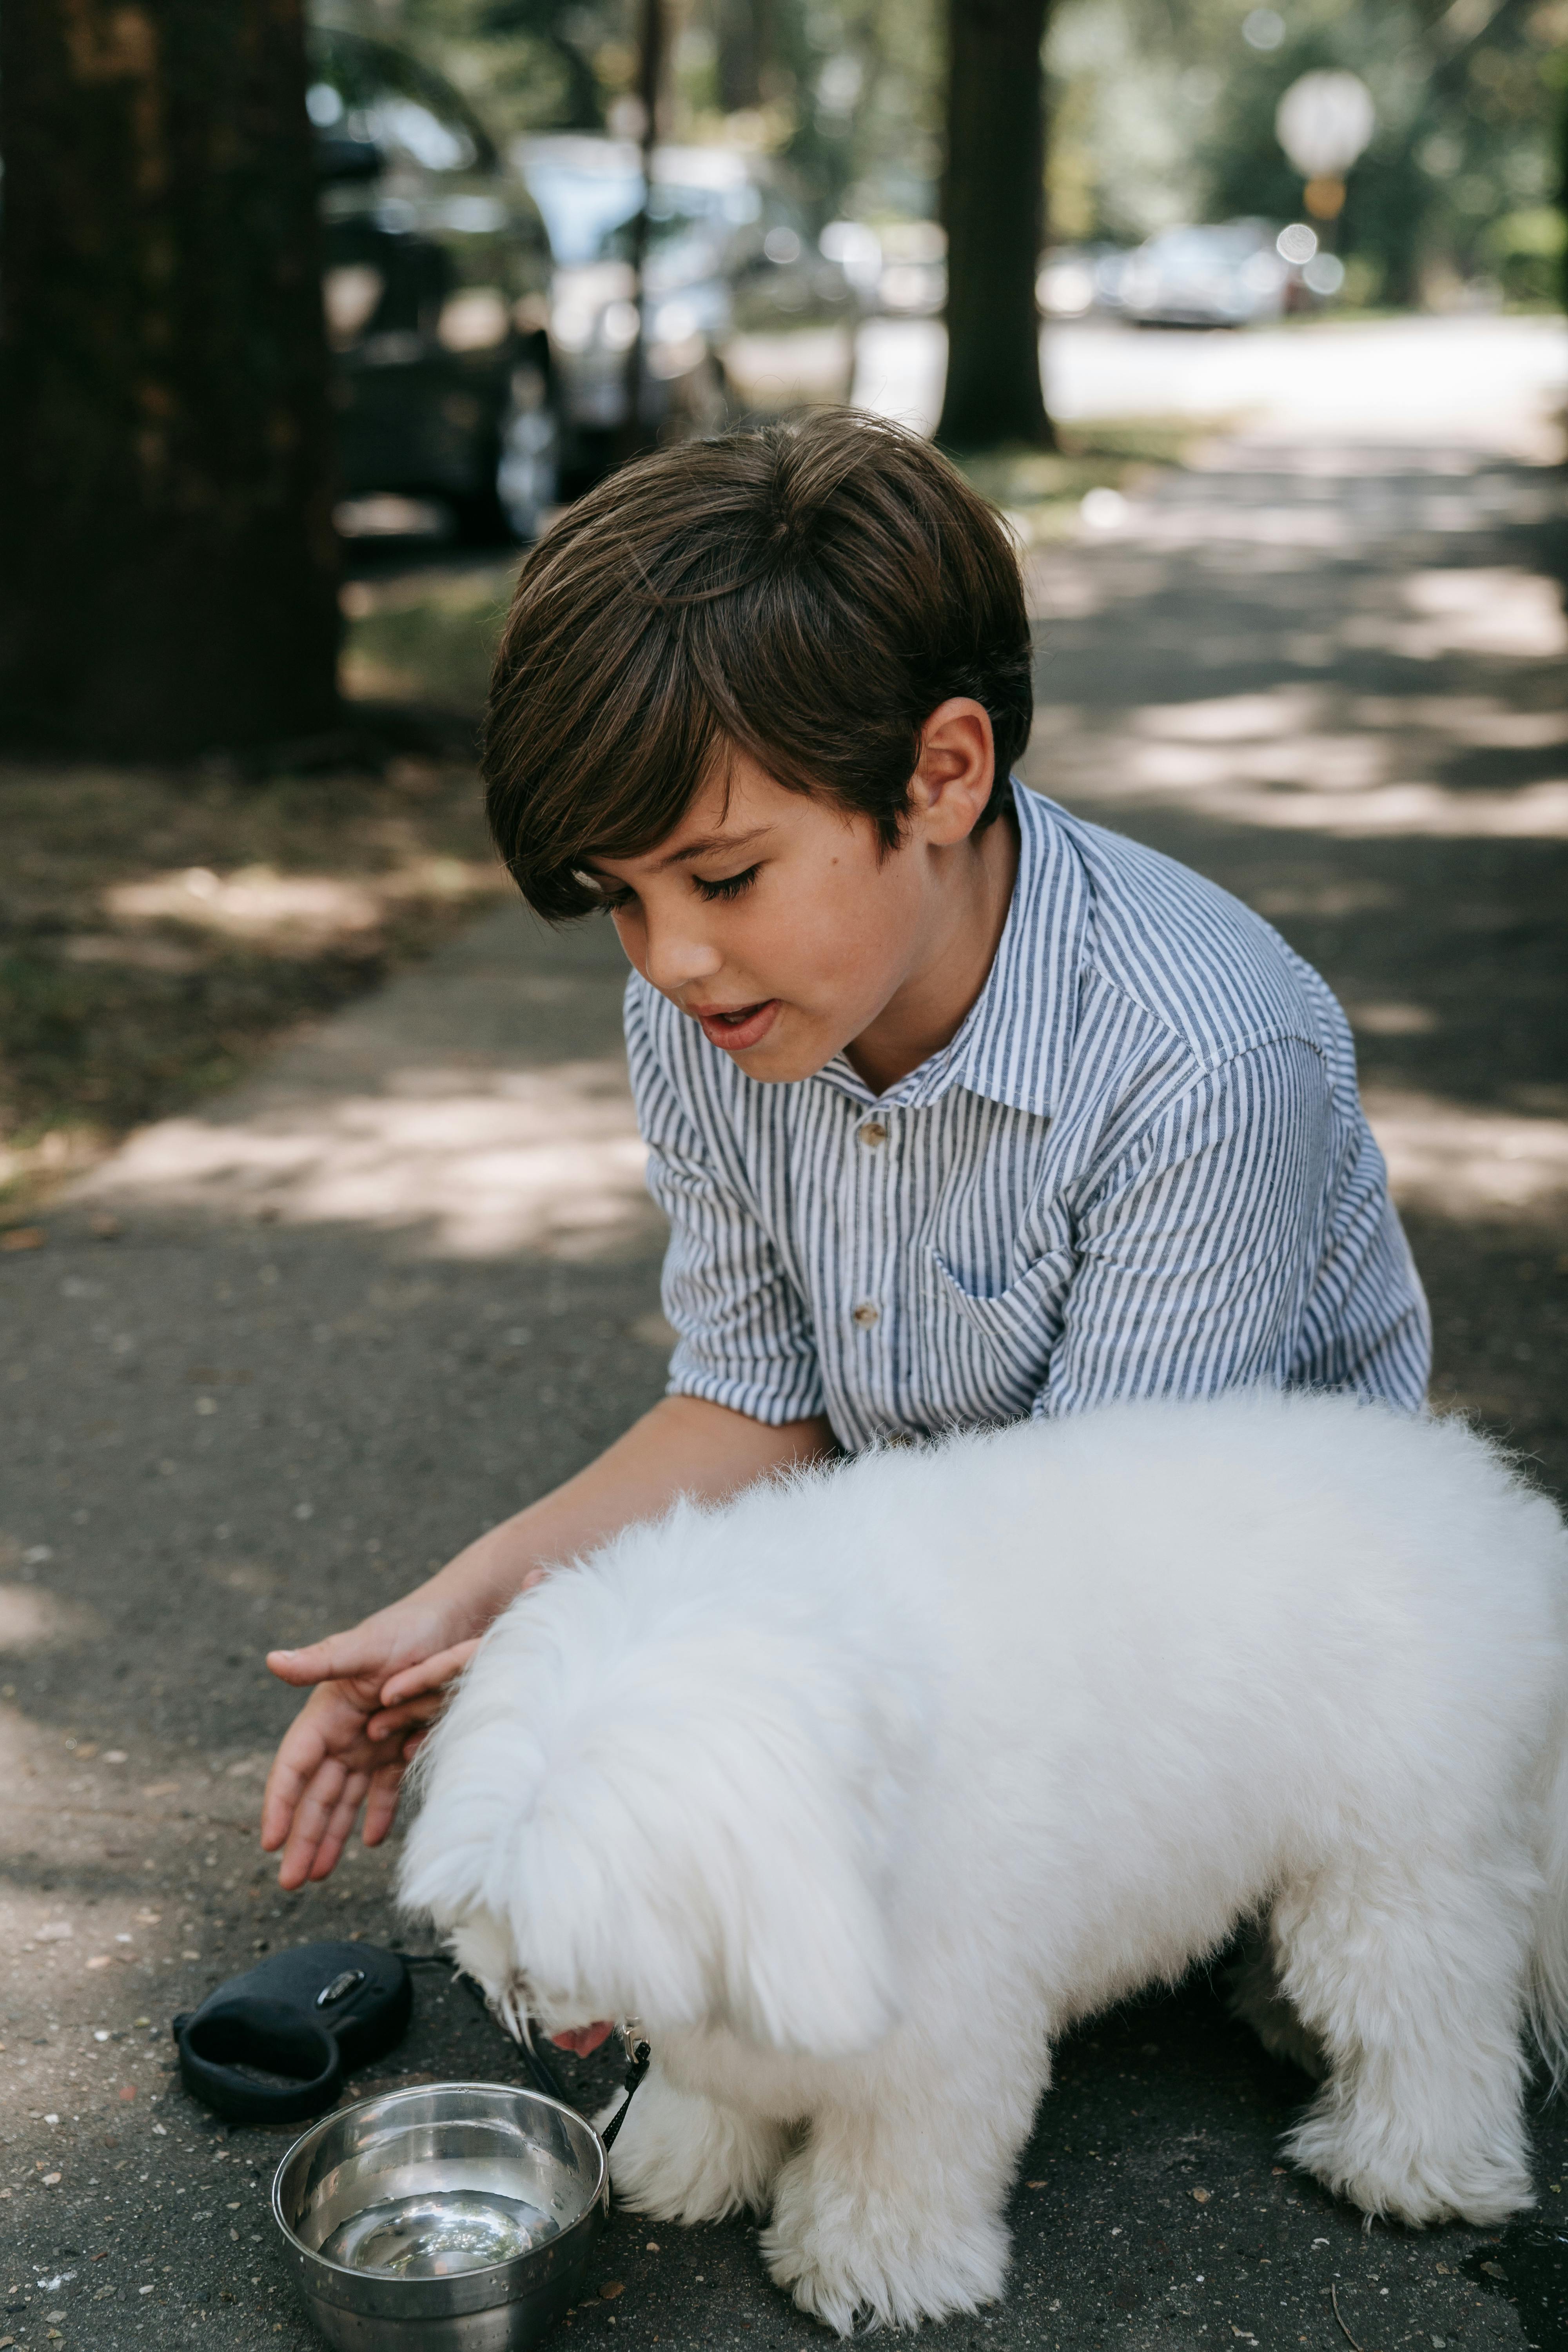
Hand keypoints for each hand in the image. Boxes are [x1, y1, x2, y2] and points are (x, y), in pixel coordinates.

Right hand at [261, 1599, 475, 1890]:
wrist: (462, 1620)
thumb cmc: (411, 1627)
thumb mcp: (366, 1644)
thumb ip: (322, 1659)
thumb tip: (273, 1660)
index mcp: (328, 1711)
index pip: (294, 1766)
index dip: (279, 1803)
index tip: (268, 1843)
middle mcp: (346, 1730)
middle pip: (317, 1793)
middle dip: (302, 1836)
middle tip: (290, 1882)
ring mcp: (374, 1740)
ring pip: (346, 1798)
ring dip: (332, 1836)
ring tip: (318, 1875)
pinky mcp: (404, 1744)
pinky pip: (385, 1787)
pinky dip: (377, 1813)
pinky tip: (372, 1841)